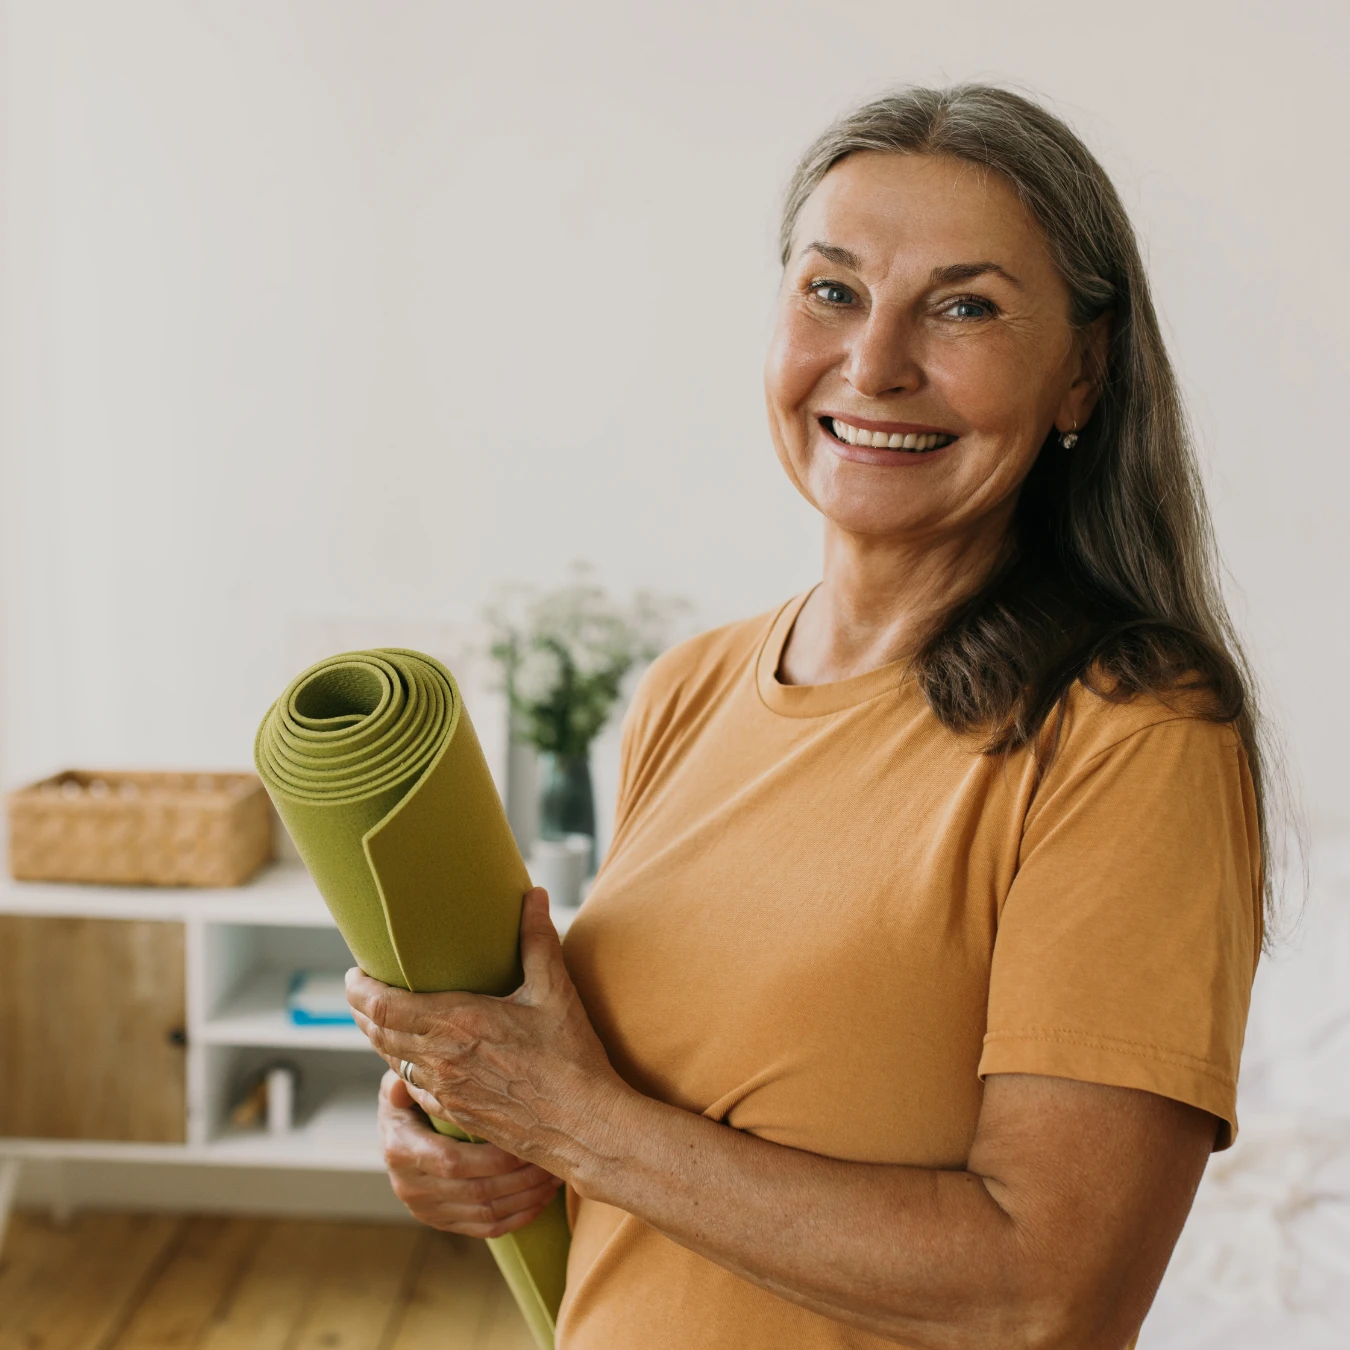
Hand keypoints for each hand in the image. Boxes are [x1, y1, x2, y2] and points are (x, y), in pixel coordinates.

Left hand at [347, 887, 632, 1182]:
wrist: (582, 1125)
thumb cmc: (570, 1057)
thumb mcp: (555, 991)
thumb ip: (538, 940)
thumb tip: (534, 895)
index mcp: (458, 1023)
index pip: (385, 1006)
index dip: (359, 990)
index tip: (353, 973)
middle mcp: (442, 1059)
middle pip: (378, 1033)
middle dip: (361, 1010)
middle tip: (359, 989)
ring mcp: (446, 1090)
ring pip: (392, 1061)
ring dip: (378, 1037)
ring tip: (379, 1017)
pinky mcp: (457, 1113)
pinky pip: (414, 1087)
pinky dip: (402, 1067)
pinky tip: (412, 1060)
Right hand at [377, 1069, 562, 1236]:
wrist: (393, 1133)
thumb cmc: (409, 1098)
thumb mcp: (402, 1080)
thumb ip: (409, 1077)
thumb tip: (407, 1078)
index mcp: (402, 1149)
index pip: (453, 1161)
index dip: (493, 1158)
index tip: (527, 1141)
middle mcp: (411, 1186)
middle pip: (477, 1191)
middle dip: (522, 1178)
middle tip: (554, 1160)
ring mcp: (427, 1209)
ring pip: (486, 1214)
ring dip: (527, 1198)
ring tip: (556, 1178)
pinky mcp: (442, 1221)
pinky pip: (485, 1229)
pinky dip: (518, 1218)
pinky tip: (542, 1200)